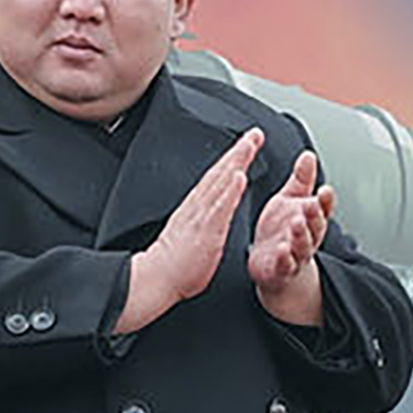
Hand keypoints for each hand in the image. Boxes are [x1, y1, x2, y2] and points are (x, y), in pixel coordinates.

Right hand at [116, 129, 259, 337]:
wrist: (157, 279)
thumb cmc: (174, 265)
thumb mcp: (191, 236)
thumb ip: (202, 223)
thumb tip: (211, 219)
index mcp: (195, 209)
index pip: (216, 178)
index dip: (231, 160)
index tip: (245, 145)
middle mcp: (198, 207)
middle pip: (220, 172)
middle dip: (238, 151)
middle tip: (255, 134)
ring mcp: (202, 216)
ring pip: (221, 182)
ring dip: (236, 161)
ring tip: (250, 144)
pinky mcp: (206, 230)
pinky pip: (220, 207)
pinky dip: (230, 190)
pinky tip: (239, 175)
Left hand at [247, 146, 336, 326]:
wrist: (271, 265)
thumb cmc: (281, 229)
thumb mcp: (290, 200)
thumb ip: (301, 180)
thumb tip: (308, 156)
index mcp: (311, 218)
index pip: (324, 208)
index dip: (326, 201)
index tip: (324, 190)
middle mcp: (308, 237)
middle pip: (316, 226)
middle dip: (315, 216)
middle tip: (311, 205)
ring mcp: (296, 254)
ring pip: (303, 246)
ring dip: (302, 235)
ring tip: (297, 224)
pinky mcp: (282, 269)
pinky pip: (286, 265)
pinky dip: (285, 259)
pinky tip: (282, 250)